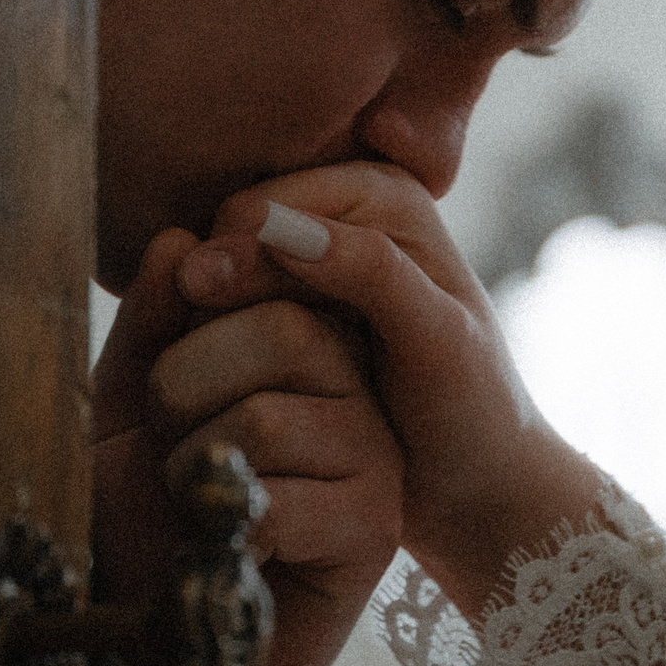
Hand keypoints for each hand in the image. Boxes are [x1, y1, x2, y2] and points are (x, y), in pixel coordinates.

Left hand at [91, 228, 403, 665]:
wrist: (168, 641)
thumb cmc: (150, 520)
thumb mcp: (128, 406)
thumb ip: (152, 325)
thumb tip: (178, 240)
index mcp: (307, 341)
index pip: (269, 270)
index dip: (194, 310)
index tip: (159, 370)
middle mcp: (356, 387)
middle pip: (281, 327)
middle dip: (185, 391)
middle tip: (173, 447)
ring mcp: (374, 456)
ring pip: (267, 417)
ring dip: (195, 467)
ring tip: (200, 503)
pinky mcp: (374, 528)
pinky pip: (282, 498)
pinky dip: (226, 528)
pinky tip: (232, 549)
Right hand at [179, 170, 604, 622]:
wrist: (474, 472)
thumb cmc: (470, 411)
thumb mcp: (438, 340)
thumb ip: (370, 273)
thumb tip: (274, 228)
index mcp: (383, 193)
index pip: (259, 209)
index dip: (229, 261)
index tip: (203, 315)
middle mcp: (345, 211)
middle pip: (230, 236)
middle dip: (212, 296)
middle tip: (191, 360)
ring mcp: (316, 259)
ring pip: (220, 278)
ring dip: (205, 327)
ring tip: (202, 383)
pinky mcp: (293, 306)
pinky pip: (226, 314)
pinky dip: (215, 346)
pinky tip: (217, 391)